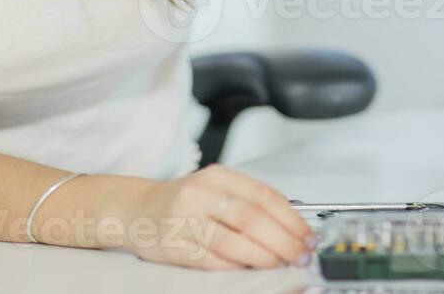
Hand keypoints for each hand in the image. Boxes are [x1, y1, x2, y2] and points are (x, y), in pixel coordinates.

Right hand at [118, 164, 314, 269]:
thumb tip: (292, 227)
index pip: (263, 195)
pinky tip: (249, 268)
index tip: (307, 236)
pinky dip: (235, 265)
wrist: (136, 209)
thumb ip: (249, 202)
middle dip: (283, 240)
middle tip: (300, 254)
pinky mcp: (174, 245)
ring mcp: (184, 219)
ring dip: (263, 256)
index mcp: (217, 176)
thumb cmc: (183, 201)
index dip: (291, 218)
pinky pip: (211, 259)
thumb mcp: (216, 189)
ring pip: (232, 240)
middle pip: (251, 218)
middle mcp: (200, 193)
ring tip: (280, 263)